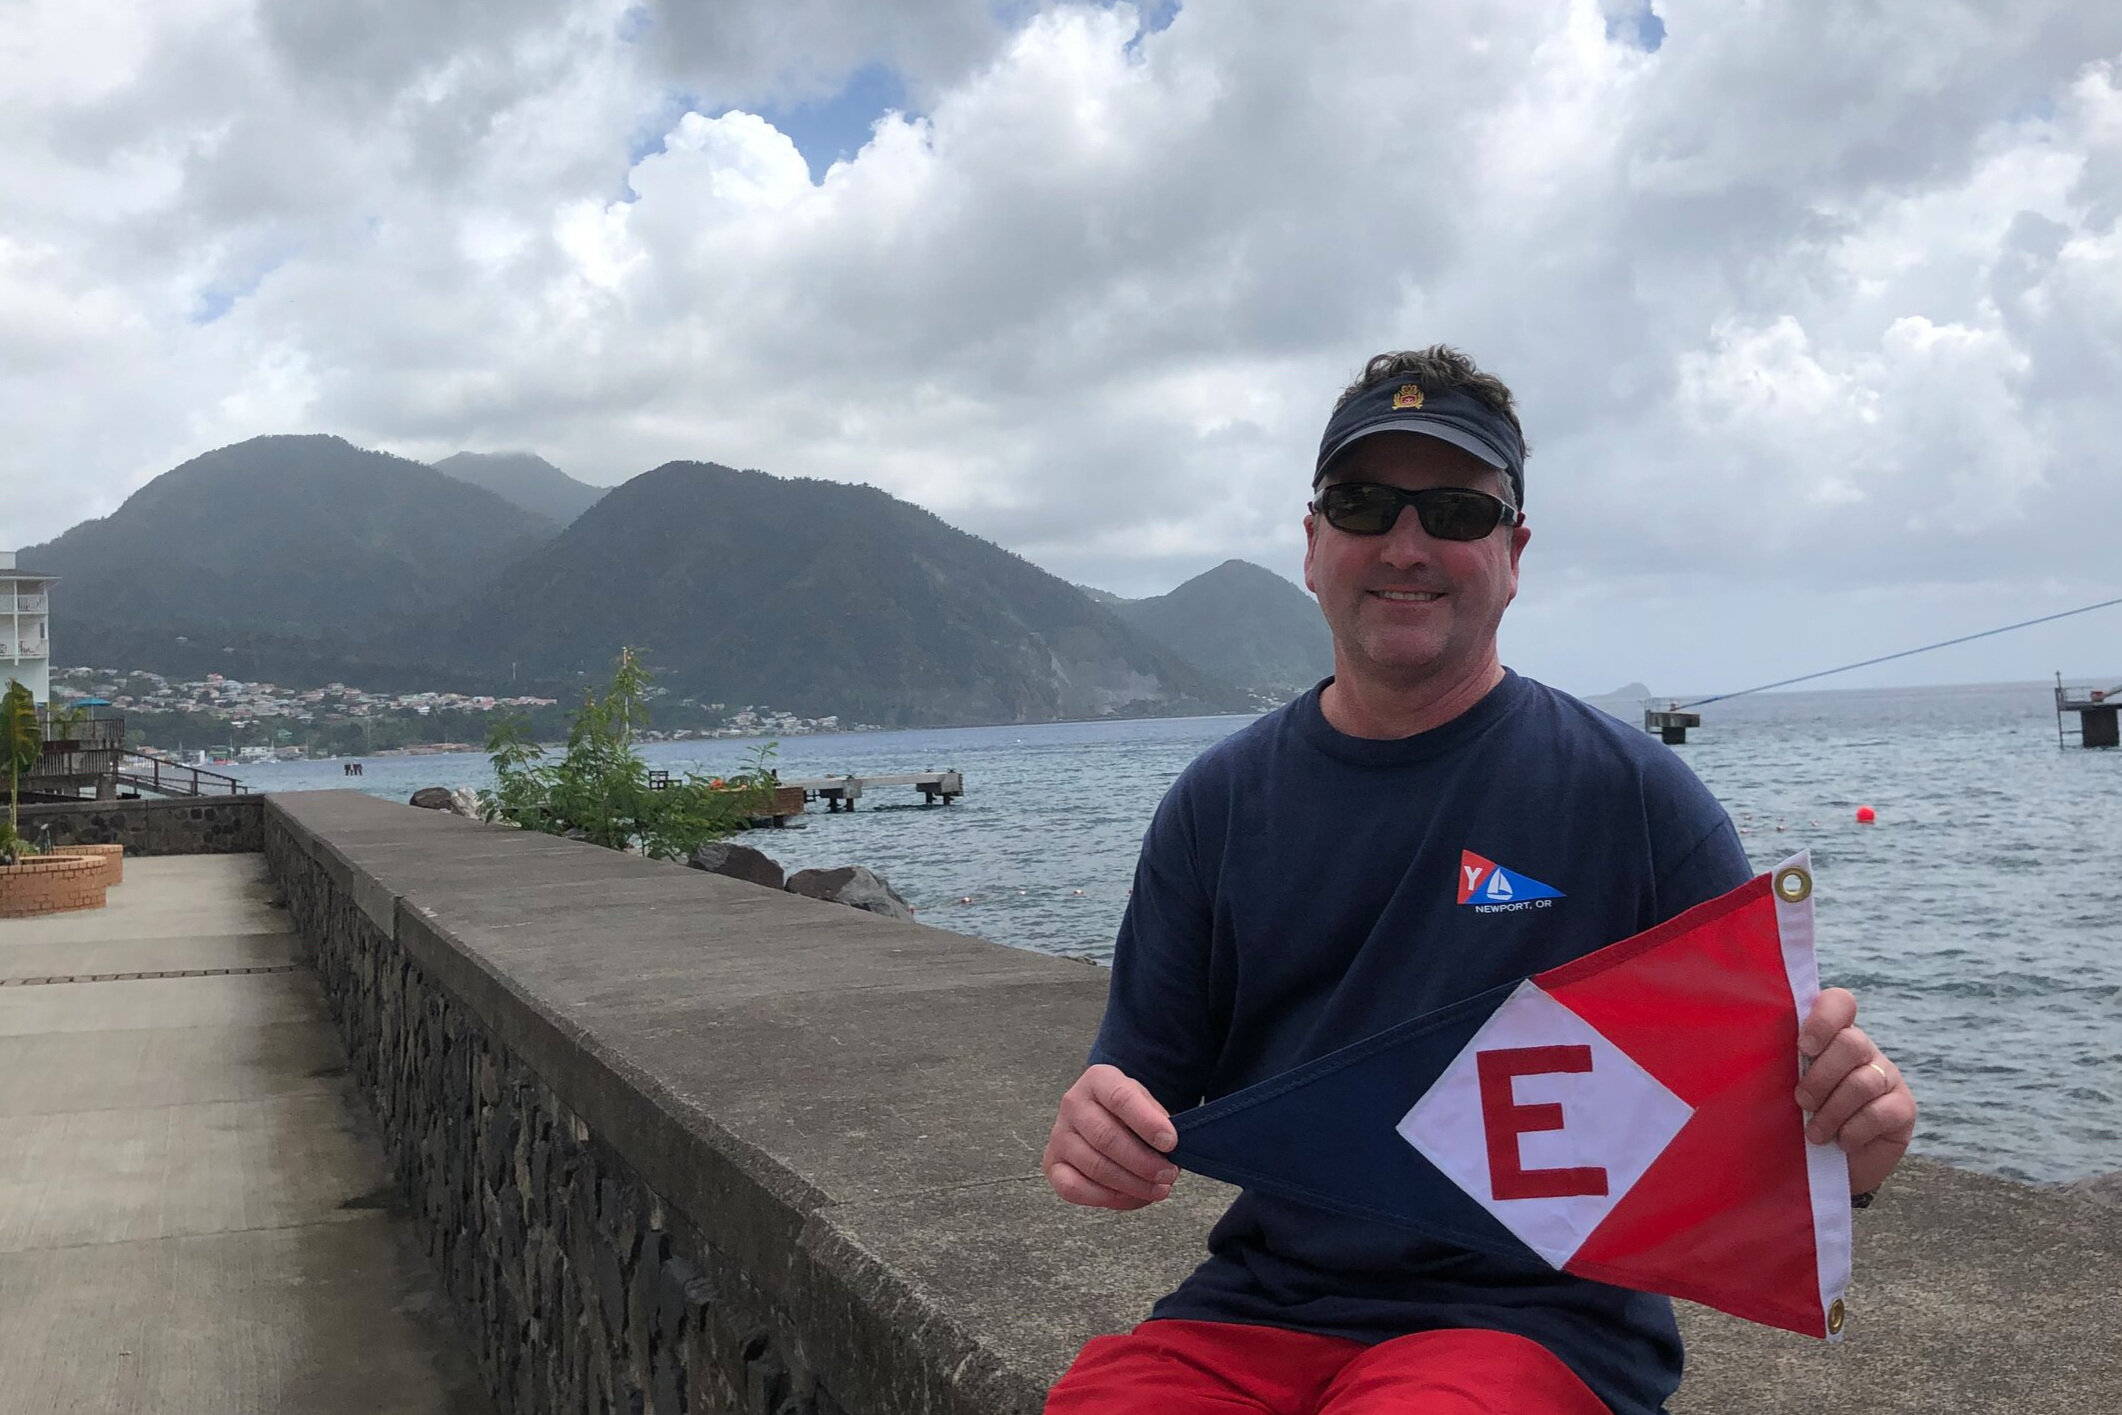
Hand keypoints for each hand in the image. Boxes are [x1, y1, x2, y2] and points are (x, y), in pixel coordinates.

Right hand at [1044, 1064, 1179, 1209]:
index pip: (1121, 1098)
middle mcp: (1073, 1103)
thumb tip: (1166, 1149)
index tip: (1171, 1142)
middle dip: (1143, 1161)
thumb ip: (1156, 1120)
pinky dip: (1107, 1198)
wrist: (1103, 1114)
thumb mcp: (1146, 1102)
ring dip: (1132, 1184)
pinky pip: (1074, 1188)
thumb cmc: (1129, 1111)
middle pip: (1106, 1137)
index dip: (1147, 1123)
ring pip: (1094, 1166)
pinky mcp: (1052, 1164)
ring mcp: (1059, 1135)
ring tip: (1158, 1189)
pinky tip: (1132, 1197)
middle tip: (1168, 1174)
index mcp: (1098, 1080)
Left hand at [1795, 988, 1915, 1196]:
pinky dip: (1854, 1130)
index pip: (1839, 1003)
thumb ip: (1781, 1066)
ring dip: (1832, 1112)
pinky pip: (1880, 1112)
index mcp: (1832, 1036)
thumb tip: (1748, 1053)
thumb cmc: (1800, 1118)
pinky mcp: (1903, 1107)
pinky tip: (1841, 1141)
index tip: (1804, 1047)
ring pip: (1863, 1082)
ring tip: (1814, 1133)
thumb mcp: (1786, 1088)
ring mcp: (1887, 1076)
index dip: (1823, 1020)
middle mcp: (1864, 1050)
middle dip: (1820, 1077)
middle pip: (1851, 1043)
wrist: (1830, 1164)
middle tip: (1801, 1101)